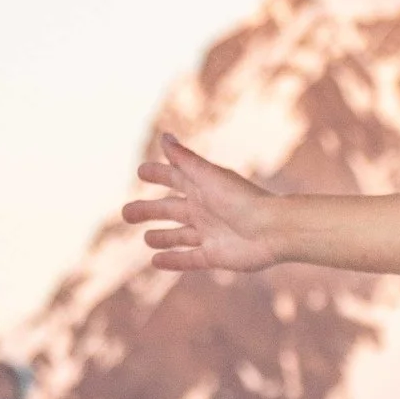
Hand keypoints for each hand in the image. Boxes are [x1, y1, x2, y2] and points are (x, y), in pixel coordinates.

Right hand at [120, 131, 286, 274]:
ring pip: (180, 235)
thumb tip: (163, 137)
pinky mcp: (216, 255)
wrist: (273, 230)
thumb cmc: (242, 199)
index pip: (175, 178)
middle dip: (149, 210)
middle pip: (170, 209)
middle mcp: (205, 210)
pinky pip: (190, 259)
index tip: (140, 172)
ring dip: (162, 236)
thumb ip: (184, 159)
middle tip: (126, 213)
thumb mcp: (208, 176)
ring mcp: (210, 234)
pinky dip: (174, 260)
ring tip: (146, 238)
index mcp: (203, 187)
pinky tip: (156, 261)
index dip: (158, 174)